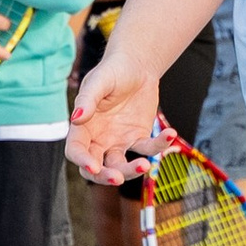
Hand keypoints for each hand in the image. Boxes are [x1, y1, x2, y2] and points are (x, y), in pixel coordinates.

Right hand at [69, 49, 161, 183]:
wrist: (137, 66)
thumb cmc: (113, 70)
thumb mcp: (99, 81)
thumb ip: (88, 99)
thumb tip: (76, 118)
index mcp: (82, 127)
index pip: (76, 150)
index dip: (82, 161)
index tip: (93, 167)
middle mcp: (98, 140)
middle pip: (96, 168)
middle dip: (105, 177)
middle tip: (117, 179)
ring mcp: (118, 142)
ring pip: (120, 166)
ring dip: (130, 171)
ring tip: (145, 165)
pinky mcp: (138, 138)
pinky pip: (147, 148)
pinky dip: (159, 145)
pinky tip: (170, 134)